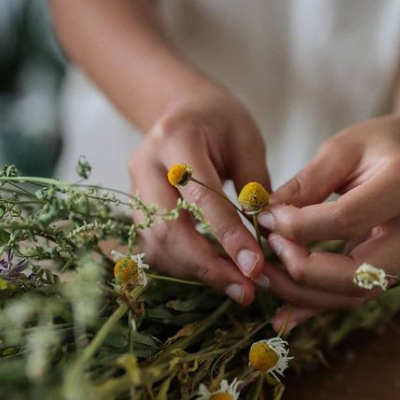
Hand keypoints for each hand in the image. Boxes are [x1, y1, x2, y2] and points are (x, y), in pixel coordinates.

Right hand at [129, 90, 269, 303]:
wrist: (183, 110)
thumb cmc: (220, 121)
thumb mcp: (247, 139)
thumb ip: (254, 185)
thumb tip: (264, 238)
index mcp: (175, 139)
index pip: (200, 196)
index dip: (227, 235)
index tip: (255, 266)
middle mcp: (145, 165)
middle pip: (166, 228)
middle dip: (206, 265)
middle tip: (245, 289)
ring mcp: (135, 188)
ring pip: (156, 244)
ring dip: (196, 271)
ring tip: (236, 286)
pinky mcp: (137, 208)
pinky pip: (155, 246)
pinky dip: (184, 265)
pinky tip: (214, 271)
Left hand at [258, 115, 399, 327]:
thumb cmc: (379, 146)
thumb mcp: (340, 149)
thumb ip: (305, 182)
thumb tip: (266, 214)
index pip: (347, 218)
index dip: (299, 224)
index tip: (266, 218)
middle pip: (358, 273)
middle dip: (303, 270)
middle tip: (267, 253)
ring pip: (355, 294)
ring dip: (304, 294)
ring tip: (265, 277)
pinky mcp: (394, 271)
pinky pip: (354, 297)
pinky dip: (317, 306)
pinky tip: (284, 313)